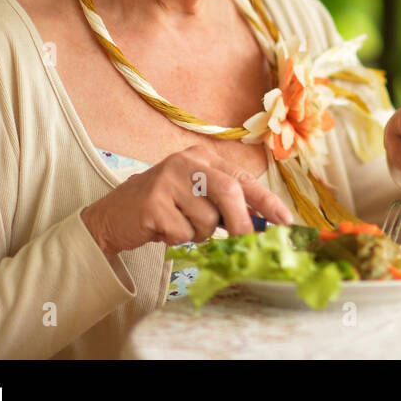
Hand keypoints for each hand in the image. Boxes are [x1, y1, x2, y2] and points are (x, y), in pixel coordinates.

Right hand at [80, 144, 291, 256]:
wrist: (114, 215)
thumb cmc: (166, 207)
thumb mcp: (198, 196)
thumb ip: (229, 204)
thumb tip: (264, 224)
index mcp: (204, 157)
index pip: (243, 178)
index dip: (267, 200)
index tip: (285, 220)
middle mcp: (187, 161)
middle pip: (229, 192)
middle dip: (242, 223)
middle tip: (246, 243)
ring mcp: (167, 179)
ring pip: (206, 219)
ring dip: (200, 234)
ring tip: (181, 226)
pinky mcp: (152, 202)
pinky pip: (183, 232)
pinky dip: (179, 239)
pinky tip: (163, 229)